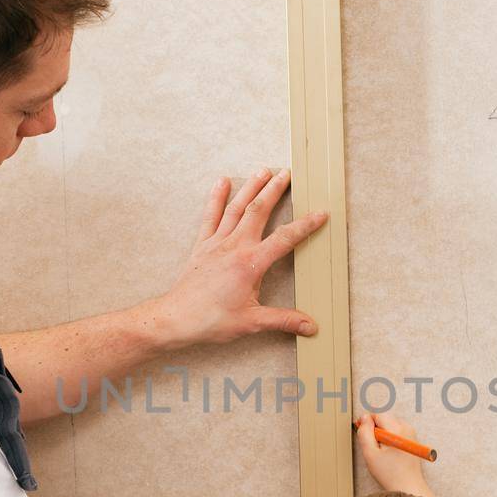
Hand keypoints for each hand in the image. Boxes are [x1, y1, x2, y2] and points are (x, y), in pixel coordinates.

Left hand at [154, 169, 329, 346]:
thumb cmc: (211, 320)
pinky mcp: (202, 246)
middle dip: (274, 190)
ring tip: (263, 170)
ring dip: (251, 187)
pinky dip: (216, 198)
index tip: (320, 214)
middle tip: (287, 173)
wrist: (176, 318)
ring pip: (237, 208)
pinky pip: (210, 216)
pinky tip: (222, 182)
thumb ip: (283, 320)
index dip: (305, 225)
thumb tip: (310, 326)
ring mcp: (217, 243)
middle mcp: (235, 247)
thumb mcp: (251, 322)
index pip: (285, 239)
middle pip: (259, 211)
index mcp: (250, 263)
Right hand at [355, 413, 441, 496]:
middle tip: (373, 446)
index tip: (363, 434)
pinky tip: (389, 453)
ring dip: (383, 434)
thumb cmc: (390, 474)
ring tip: (381, 451)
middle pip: (385, 418)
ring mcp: (412, 434)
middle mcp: (407, 429)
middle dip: (376, 429)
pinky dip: (390, 438)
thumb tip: (363, 419)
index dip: (367, 423)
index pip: (378, 415)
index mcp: (397, 430)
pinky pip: (398, 432)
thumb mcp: (370, 453)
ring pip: (391, 425)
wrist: (408, 486)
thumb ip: (364, 433)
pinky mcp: (413, 440)